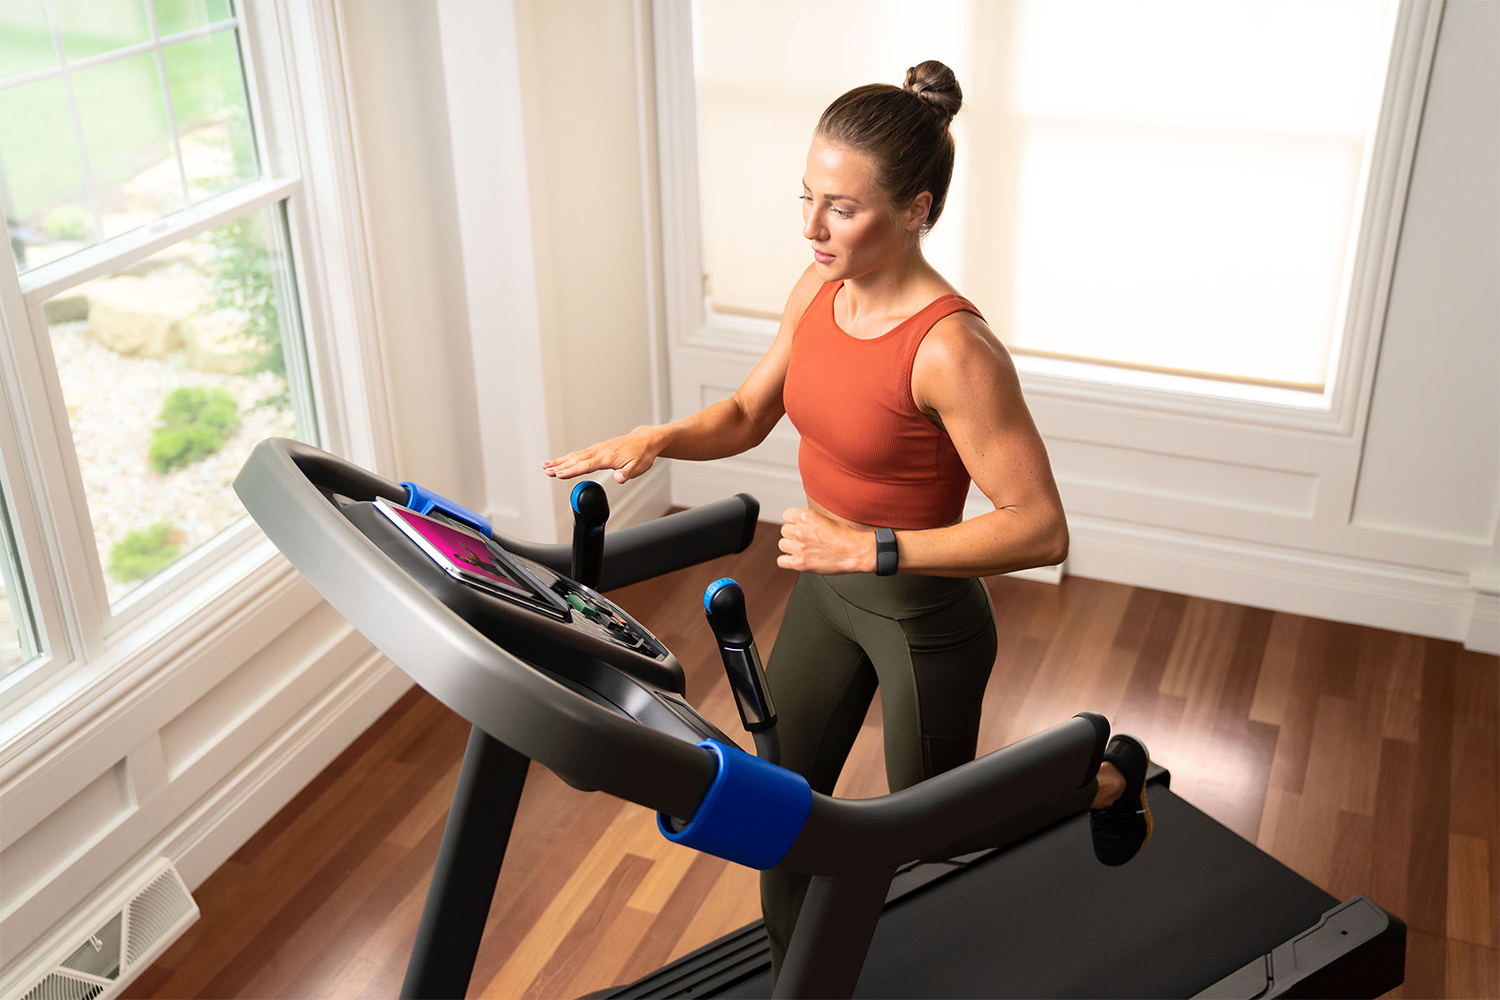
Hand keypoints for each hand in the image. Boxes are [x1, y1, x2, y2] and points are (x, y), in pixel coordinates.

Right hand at [542, 427, 661, 483]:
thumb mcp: (638, 467)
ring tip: (546, 466)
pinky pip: (579, 454)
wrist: (646, 440)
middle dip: (559, 466)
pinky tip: (560, 461)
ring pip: (575, 456)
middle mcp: (599, 451)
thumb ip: (626, 474)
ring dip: (559, 461)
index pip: (586, 466)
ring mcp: (597, 449)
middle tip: (545, 470)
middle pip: (575, 460)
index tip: (559, 474)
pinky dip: (568, 457)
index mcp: (607, 457)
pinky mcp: (598, 449)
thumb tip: (618, 479)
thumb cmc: (642, 454)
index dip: (572, 471)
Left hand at [777, 507, 873, 574]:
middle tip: (804, 539)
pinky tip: (796, 559)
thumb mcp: (826, 519)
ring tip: (802, 549)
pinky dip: (787, 561)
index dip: (793, 521)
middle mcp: (800, 531)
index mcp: (806, 517)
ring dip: (790, 547)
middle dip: (793, 534)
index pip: (786, 515)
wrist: (855, 552)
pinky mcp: (800, 562)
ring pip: (782, 544)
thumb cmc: (846, 537)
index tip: (798, 526)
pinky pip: (781, 561)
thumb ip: (809, 520)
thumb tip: (799, 524)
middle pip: (784, 530)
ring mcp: (799, 547)